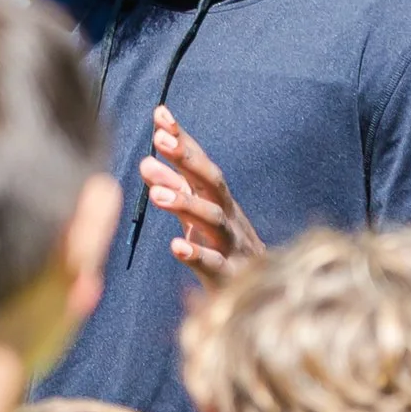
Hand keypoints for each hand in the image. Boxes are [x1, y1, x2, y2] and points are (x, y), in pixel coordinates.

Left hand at [141, 106, 263, 288]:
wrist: (264, 297)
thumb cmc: (222, 249)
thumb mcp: (197, 216)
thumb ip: (175, 188)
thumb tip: (146, 160)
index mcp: (219, 200)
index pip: (200, 163)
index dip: (183, 139)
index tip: (160, 114)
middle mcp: (229, 216)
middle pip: (212, 183)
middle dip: (187, 159)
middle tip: (158, 141)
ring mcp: (233, 245)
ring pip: (214, 220)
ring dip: (186, 204)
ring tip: (157, 194)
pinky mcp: (230, 277)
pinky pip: (214, 265)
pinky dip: (196, 254)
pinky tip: (175, 246)